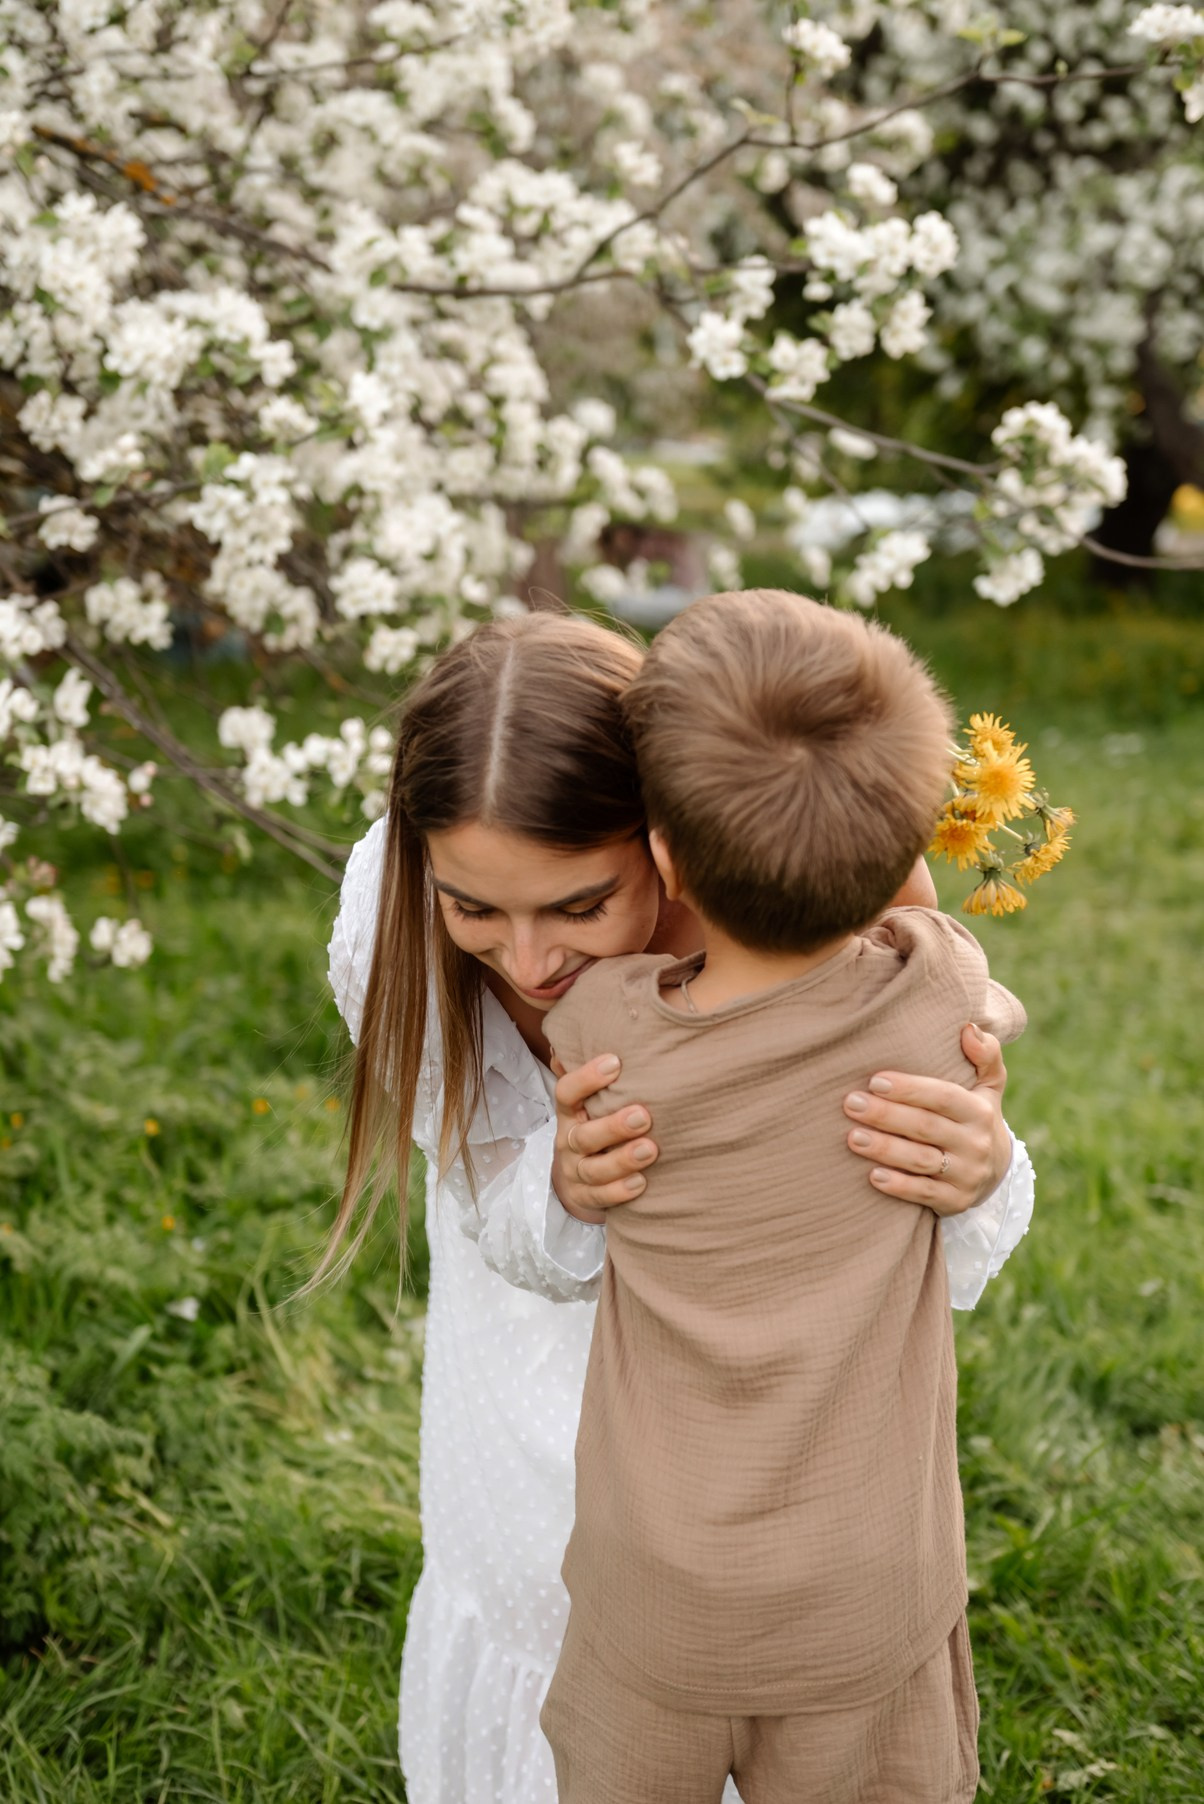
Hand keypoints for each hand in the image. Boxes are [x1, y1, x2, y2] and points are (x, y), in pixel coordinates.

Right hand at [552, 1054, 658, 1222]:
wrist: (581, 1178)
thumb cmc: (597, 1125)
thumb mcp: (592, 1101)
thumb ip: (596, 1075)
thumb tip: (590, 1032)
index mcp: (570, 1112)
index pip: (567, 1093)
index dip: (587, 1078)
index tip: (615, 1063)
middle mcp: (569, 1141)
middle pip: (583, 1135)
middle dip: (613, 1126)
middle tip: (643, 1115)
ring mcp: (576, 1171)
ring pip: (593, 1169)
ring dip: (622, 1159)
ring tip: (650, 1149)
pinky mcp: (586, 1197)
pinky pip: (599, 1197)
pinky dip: (619, 1191)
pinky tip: (641, 1183)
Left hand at [842, 1023, 1011, 1215]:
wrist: (995, 1171)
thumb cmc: (975, 1116)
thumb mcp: (989, 1086)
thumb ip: (984, 1055)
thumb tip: (968, 1028)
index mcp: (979, 1111)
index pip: (943, 1097)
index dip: (910, 1089)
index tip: (874, 1080)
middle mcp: (976, 1143)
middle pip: (926, 1127)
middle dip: (886, 1115)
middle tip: (850, 1103)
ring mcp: (966, 1175)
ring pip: (921, 1160)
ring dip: (886, 1149)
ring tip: (852, 1137)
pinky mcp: (955, 1202)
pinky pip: (925, 1194)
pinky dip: (899, 1186)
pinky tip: (872, 1175)